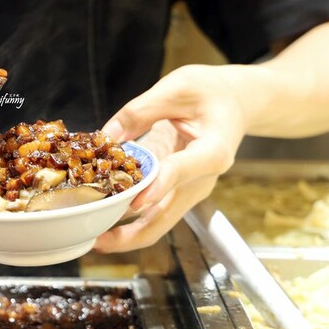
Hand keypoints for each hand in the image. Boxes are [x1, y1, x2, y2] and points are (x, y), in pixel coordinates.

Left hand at [93, 64, 258, 252]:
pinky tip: (101, 220)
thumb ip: (140, 110)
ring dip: (126, 234)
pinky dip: (127, 219)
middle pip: (168, 216)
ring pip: (158, 223)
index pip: (183, 171)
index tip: (135, 202)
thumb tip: (106, 136)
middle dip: (132, 233)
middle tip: (98, 241)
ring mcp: (190, 190)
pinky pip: (152, 213)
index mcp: (213, 150)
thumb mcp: (177, 87)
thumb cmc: (211, 93)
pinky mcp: (177, 192)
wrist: (234, 104)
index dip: (158, 187)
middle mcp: (202, 178)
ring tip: (93, 239)